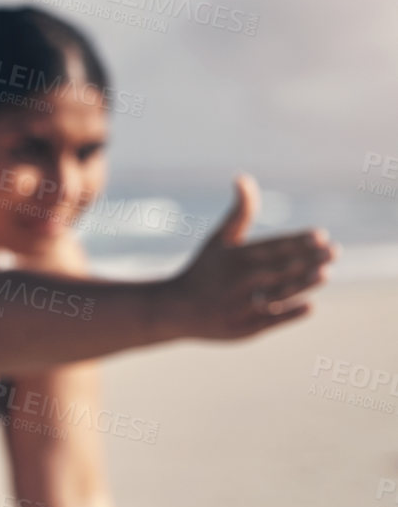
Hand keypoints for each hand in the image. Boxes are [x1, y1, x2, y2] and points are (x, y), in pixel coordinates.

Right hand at [165, 174, 334, 338]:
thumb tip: (243, 177)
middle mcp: (234, 281)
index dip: (297, 240)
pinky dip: (288, 314)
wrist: (173, 309)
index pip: (270, 246)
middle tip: (334, 252)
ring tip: (325, 273)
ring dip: (303, 284)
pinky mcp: (239, 329)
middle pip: (278, 268)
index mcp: (232, 258)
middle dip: (308, 259)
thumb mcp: (218, 240)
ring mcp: (237, 306)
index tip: (320, 235)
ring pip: (276, 293)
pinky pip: (268, 321)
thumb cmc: (203, 271)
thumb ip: (239, 212)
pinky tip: (309, 306)